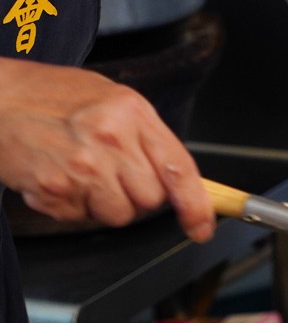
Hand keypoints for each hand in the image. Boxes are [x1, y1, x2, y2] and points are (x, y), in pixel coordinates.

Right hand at [0, 58, 214, 241]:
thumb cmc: (51, 96)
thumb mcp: (112, 100)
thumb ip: (147, 137)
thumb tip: (178, 179)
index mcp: (133, 113)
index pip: (180, 169)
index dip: (197, 206)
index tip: (201, 227)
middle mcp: (112, 139)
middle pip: (151, 200)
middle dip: (136, 195)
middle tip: (110, 172)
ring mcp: (83, 166)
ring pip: (120, 214)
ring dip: (104, 203)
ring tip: (82, 172)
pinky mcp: (55, 188)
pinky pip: (82, 217)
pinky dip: (73, 205)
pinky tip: (60, 175)